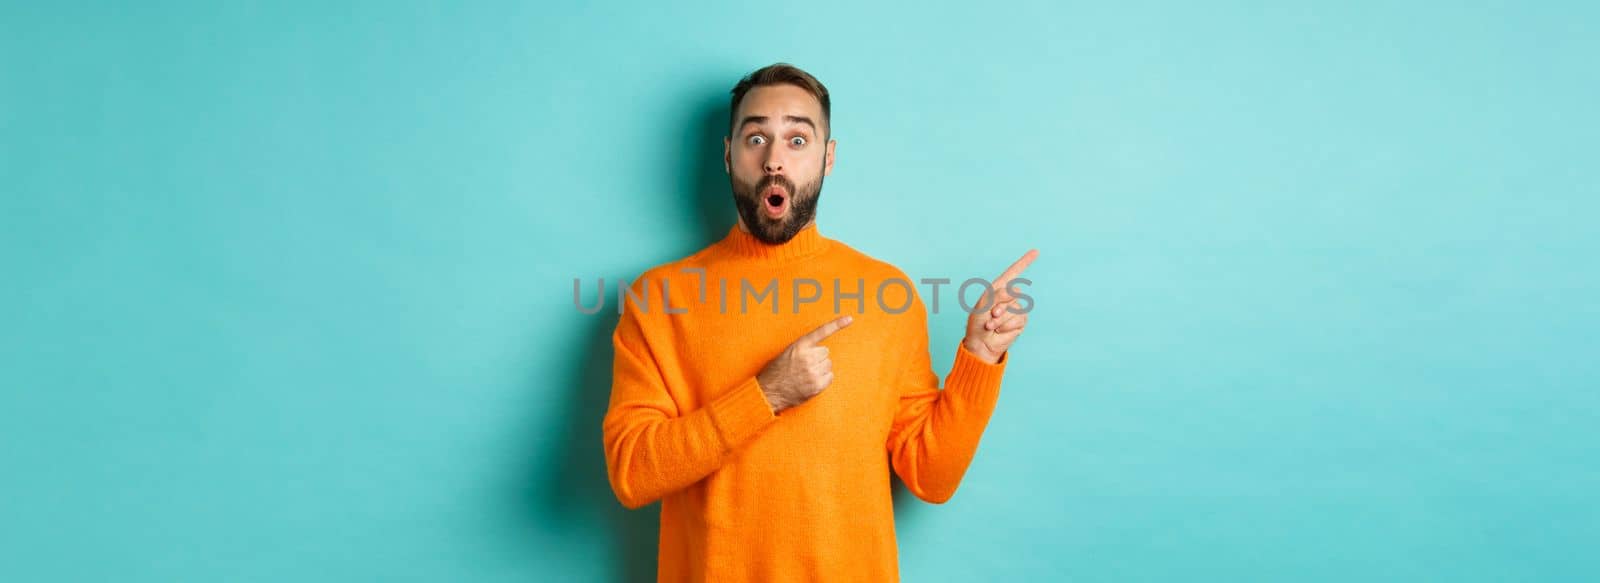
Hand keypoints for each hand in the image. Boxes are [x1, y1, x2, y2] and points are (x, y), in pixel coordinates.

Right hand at [756, 315, 852, 412]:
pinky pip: (830, 377)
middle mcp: (808, 357)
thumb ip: (803, 349)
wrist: (768, 392)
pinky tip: (811, 382)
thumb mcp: (785, 353)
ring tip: (805, 375)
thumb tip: (820, 352)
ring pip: (828, 365)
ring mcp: (813, 372)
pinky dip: (823, 380)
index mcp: (799, 346)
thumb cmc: (775, 372)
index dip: (837, 325)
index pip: (821, 332)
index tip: (850, 319)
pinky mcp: (817, 385)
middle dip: (818, 358)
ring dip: (820, 369)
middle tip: (804, 366)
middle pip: (826, 352)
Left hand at [963, 249, 1037, 363]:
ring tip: (992, 325)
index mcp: (998, 290)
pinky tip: (999, 330)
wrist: (981, 343)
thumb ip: (997, 295)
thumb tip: (1015, 291)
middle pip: (1012, 292)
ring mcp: (1016, 309)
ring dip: (1000, 318)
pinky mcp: (1020, 322)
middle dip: (1000, 305)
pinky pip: (1018, 319)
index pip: (1013, 273)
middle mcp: (1009, 298)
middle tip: (990, 315)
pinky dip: (1006, 325)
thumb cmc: (978, 324)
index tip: (1036, 251)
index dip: (1024, 262)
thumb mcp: (983, 306)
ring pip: (1015, 307)